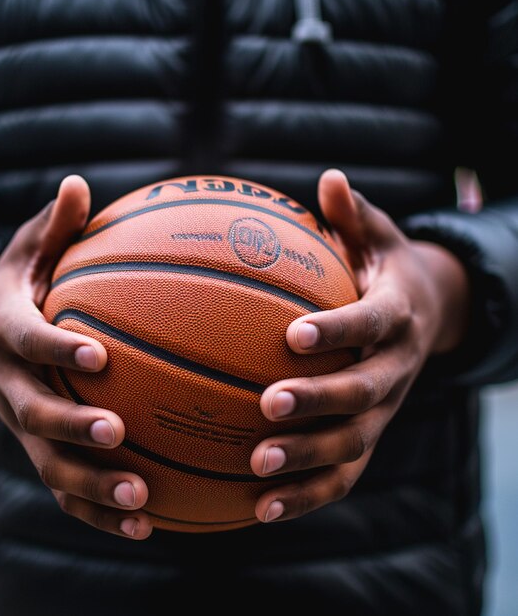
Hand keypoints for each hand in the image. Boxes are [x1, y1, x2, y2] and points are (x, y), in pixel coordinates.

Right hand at [0, 175, 151, 538]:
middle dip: (71, 428)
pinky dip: (98, 509)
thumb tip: (79, 184)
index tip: (97, 356)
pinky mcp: (36, 448)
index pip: (27, 341)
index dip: (56, 349)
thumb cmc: (22, 285)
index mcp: (7, 331)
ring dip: (92, 485)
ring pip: (47, 463)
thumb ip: (54, 227)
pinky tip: (147, 522)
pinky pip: (63, 487)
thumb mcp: (29, 249)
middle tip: (117, 435)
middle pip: (31, 414)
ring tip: (143, 499)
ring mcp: (20, 423)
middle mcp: (8, 383)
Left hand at [250, 169, 470, 522]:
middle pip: (365, 393)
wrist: (428, 318)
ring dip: (308, 461)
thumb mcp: (378, 239)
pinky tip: (259, 507)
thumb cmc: (385, 274)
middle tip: (268, 406)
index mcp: (396, 317)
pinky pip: (342, 475)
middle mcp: (396, 369)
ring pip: (354, 445)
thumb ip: (353, 217)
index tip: (294, 334)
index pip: (372, 324)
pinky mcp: (370, 439)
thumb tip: (329, 177)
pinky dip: (306, 495)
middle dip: (319, 401)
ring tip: (257, 469)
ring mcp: (385, 412)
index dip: (339, 329)